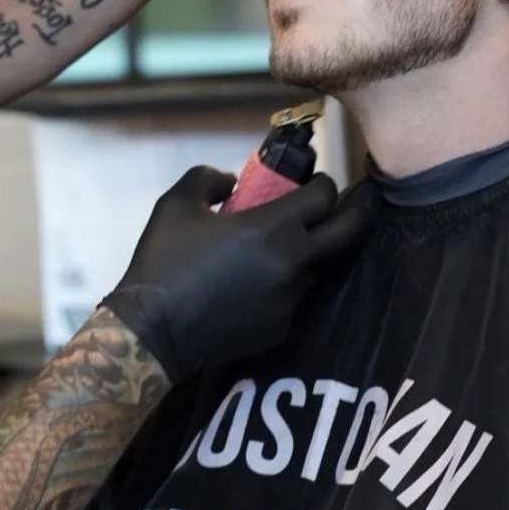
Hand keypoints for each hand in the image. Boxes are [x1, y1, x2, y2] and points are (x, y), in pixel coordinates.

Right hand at [101, 167, 378, 383]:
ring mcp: (290, 301)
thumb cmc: (163, 262)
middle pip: (347, 233)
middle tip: (355, 203)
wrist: (152, 331)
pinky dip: (286, 285)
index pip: (324, 196)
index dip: (324, 184)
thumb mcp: (176, 204)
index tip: (315, 183)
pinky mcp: (282, 328)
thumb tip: (233, 182)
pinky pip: (295, 299)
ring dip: (314, 252)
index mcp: (270, 229)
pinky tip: (261, 283)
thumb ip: (209, 178)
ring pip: (320, 268)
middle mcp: (292, 264)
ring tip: (296, 244)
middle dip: (356, 212)